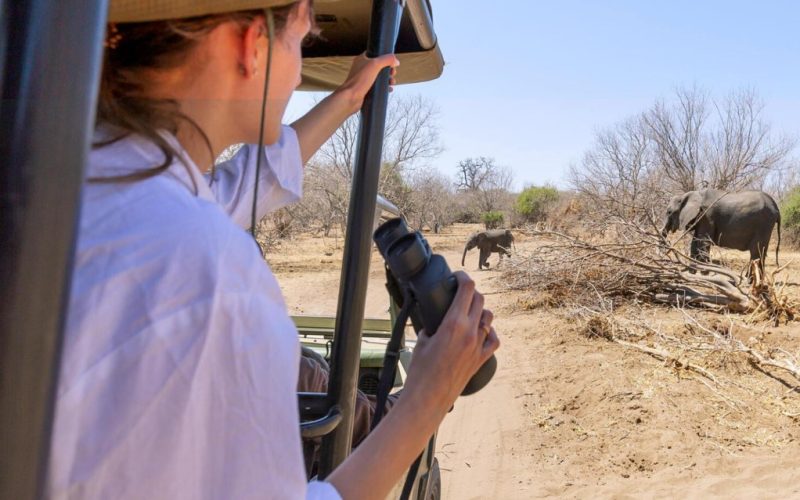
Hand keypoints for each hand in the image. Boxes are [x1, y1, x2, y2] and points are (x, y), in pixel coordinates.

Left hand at [335, 53, 398, 113]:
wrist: (351, 97)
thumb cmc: (360, 80)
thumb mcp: (375, 65)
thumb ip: (386, 60)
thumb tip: (396, 61)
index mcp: (362, 59)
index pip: (375, 54)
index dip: (385, 57)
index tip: (392, 62)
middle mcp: (362, 68)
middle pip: (379, 66)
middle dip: (388, 70)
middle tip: (393, 74)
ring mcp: (364, 79)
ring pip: (379, 77)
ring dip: (387, 79)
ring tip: (392, 83)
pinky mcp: (366, 89)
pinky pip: (377, 86)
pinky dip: (384, 87)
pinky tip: (389, 89)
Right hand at [403, 272, 499, 411]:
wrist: (429, 398)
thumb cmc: (420, 371)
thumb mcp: (421, 340)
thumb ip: (430, 326)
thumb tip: (432, 320)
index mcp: (453, 323)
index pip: (467, 288)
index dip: (463, 277)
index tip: (457, 276)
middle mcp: (470, 332)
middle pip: (479, 299)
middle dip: (470, 292)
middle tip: (460, 293)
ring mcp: (478, 345)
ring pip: (489, 317)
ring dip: (480, 311)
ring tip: (470, 312)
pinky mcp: (482, 359)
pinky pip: (494, 339)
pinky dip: (490, 332)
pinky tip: (483, 331)